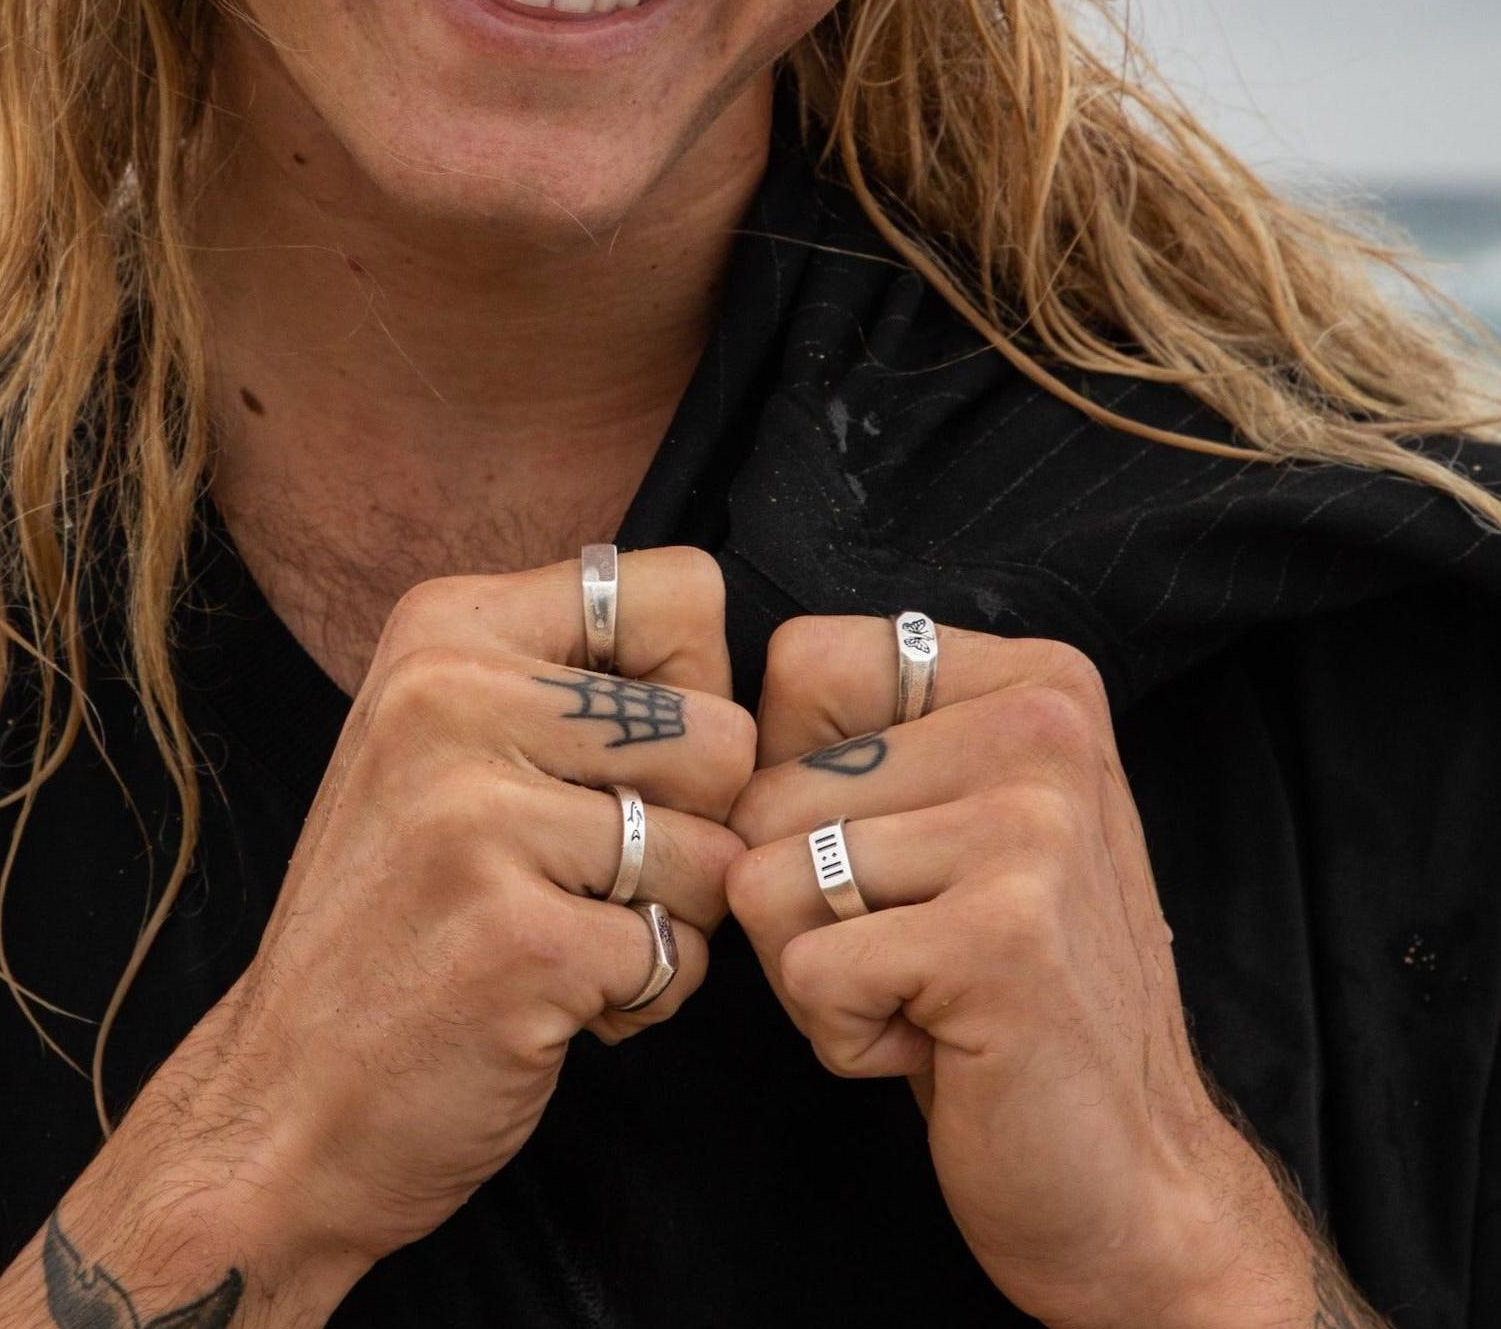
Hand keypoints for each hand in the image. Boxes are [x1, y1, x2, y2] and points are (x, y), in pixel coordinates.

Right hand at [165, 546, 750, 1274]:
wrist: (284, 1102)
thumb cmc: (395, 919)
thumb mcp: (442, 739)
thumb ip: (567, 682)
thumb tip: (732, 676)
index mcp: (446, 628)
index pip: (684, 591)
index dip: (698, 691)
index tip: (630, 760)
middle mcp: (452, 699)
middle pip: (722, 733)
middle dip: (693, 826)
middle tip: (591, 877)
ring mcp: (477, 818)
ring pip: (714, 850)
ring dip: (671, 920)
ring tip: (568, 936)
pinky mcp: (518, 937)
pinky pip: (682, 951)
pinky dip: (646, 996)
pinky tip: (556, 999)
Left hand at [724, 617, 1312, 1326]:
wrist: (1138, 1184)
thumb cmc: (1005, 994)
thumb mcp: (952, 822)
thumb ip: (858, 743)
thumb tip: (707, 734)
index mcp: (1036, 683)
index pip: (803, 661)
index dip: (789, 775)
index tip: (881, 850)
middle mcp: (1044, 729)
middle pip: (766, 786)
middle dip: (800, 897)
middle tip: (916, 951)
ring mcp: (1031, 827)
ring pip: (767, 878)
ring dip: (819, 969)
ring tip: (929, 993)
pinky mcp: (1003, 935)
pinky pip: (807, 969)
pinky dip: (844, 1035)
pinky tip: (942, 1045)